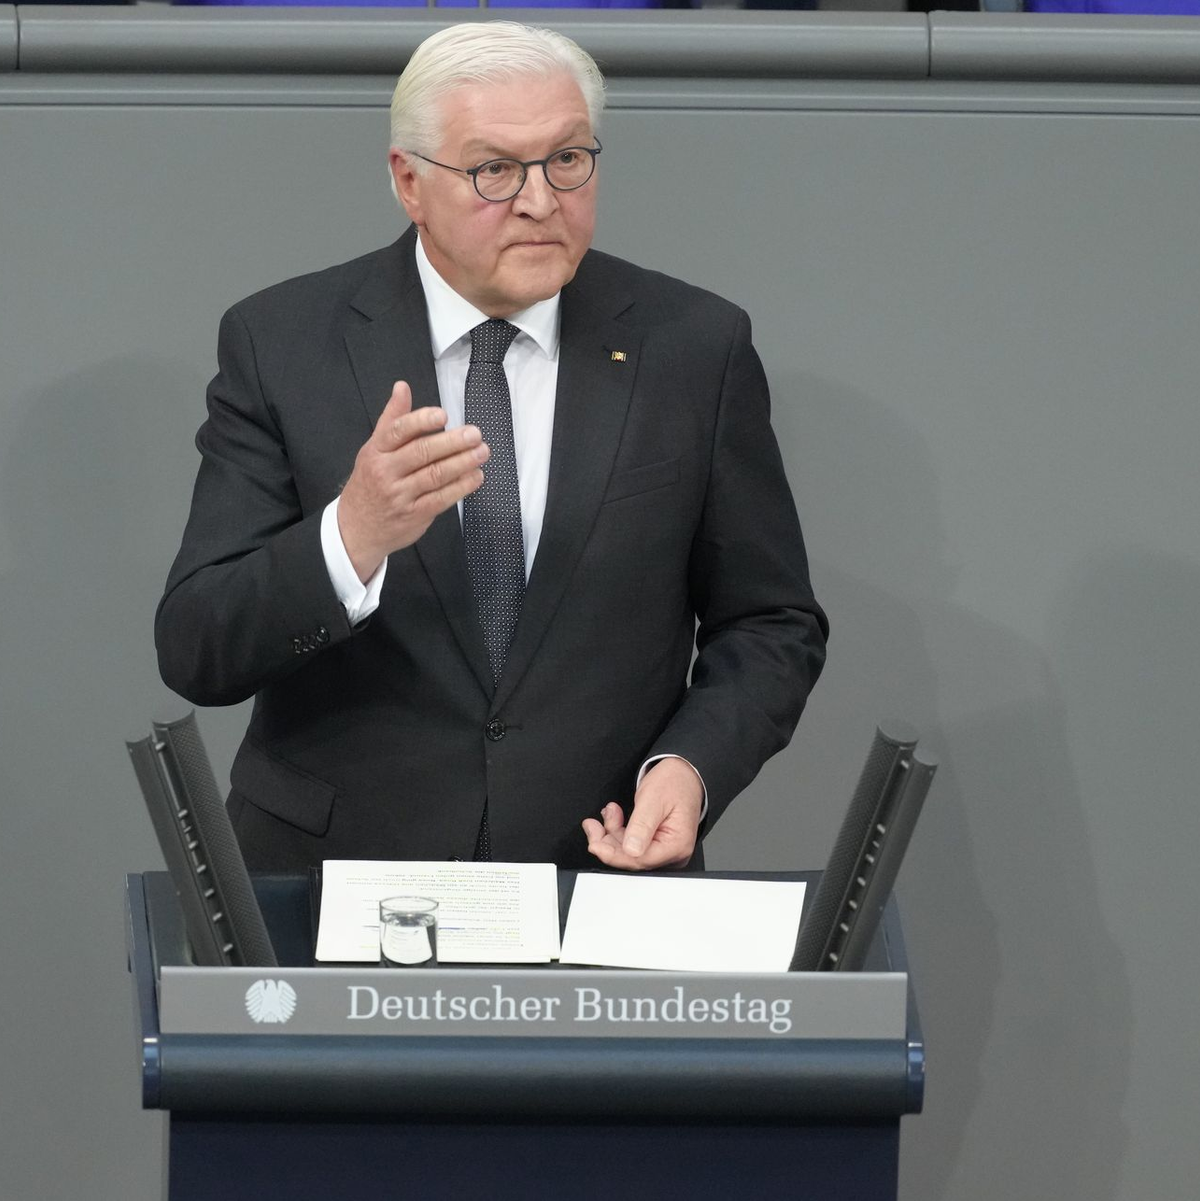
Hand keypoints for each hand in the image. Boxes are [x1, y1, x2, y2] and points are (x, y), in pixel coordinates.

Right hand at [338, 382, 489, 580]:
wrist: (356, 529)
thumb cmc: (370, 482)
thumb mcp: (373, 449)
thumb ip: (392, 419)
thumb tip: (402, 387)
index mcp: (376, 451)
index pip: (398, 431)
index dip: (421, 422)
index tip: (443, 415)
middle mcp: (386, 472)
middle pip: (421, 453)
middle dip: (451, 442)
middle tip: (475, 434)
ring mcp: (400, 495)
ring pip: (434, 476)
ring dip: (462, 463)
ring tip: (482, 452)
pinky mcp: (414, 515)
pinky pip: (441, 499)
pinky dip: (461, 487)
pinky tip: (475, 476)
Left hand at [582, 758, 703, 870]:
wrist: (684, 772)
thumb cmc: (675, 782)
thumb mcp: (654, 799)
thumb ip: (642, 825)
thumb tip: (631, 850)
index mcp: (677, 845)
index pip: (639, 860)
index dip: (613, 854)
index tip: (594, 844)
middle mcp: (673, 852)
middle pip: (632, 859)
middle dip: (608, 842)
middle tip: (592, 826)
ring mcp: (665, 849)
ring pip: (629, 852)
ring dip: (612, 833)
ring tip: (609, 812)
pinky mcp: (657, 844)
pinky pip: (633, 845)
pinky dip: (619, 832)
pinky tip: (614, 817)